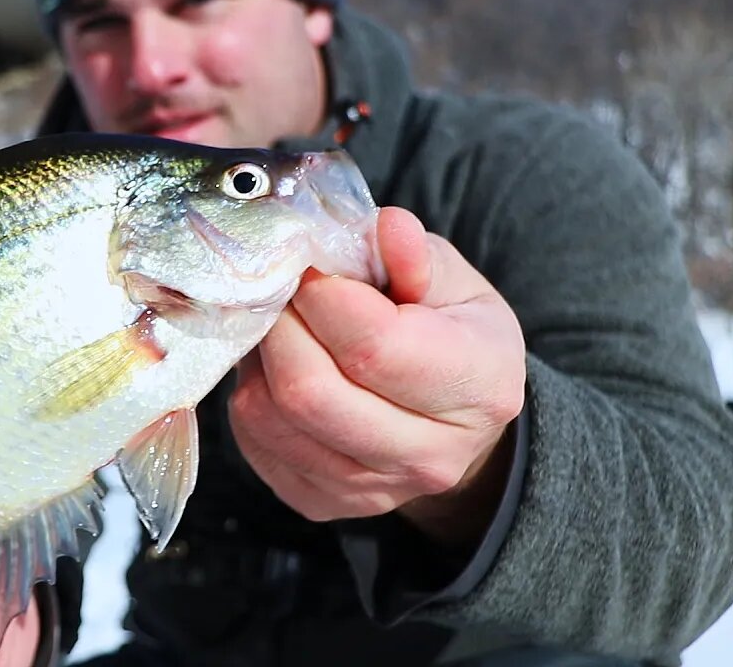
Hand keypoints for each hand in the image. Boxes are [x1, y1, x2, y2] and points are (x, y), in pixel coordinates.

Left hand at [229, 207, 525, 544]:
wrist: (453, 425)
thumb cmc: (449, 335)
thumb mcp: (451, 281)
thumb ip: (415, 253)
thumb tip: (386, 227)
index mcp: (480, 386)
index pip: (374, 346)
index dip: (324, 296)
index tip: (310, 267)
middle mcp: (431, 454)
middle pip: (311, 391)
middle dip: (280, 326)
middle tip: (282, 292)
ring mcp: (373, 490)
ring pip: (271, 419)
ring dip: (258, 361)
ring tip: (280, 327)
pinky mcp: (322, 504)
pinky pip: (255, 443)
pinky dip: (252, 395)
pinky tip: (275, 369)